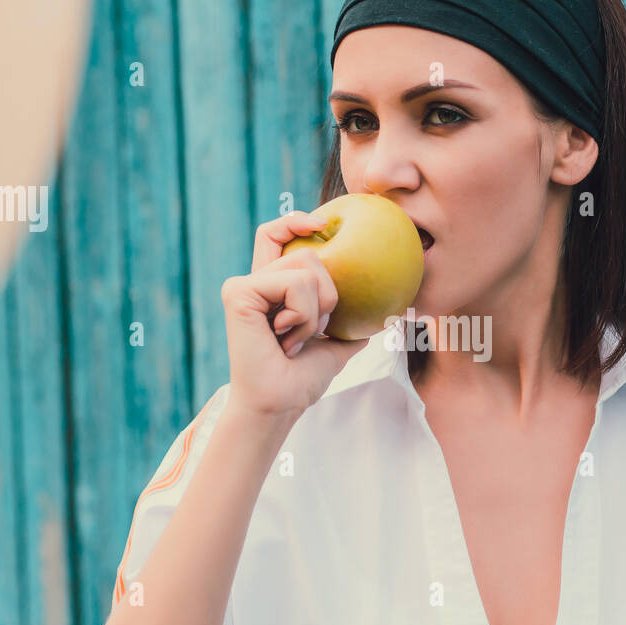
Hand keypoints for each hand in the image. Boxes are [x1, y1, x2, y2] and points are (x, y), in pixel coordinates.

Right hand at [220, 211, 368, 418]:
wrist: (280, 403)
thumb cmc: (301, 380)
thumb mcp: (336, 348)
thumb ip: (351, 326)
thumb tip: (386, 316)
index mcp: (269, 289)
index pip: (274, 236)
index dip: (294, 221)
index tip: (322, 223)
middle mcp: (253, 282)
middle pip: (308, 254)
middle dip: (327, 296)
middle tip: (309, 333)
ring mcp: (243, 285)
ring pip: (306, 268)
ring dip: (315, 312)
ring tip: (294, 341)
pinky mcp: (239, 292)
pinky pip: (294, 283)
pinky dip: (302, 315)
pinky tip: (283, 339)